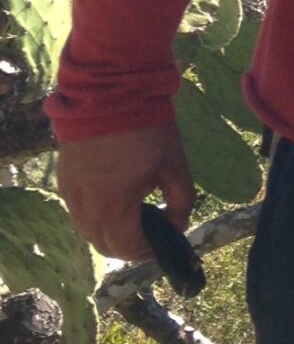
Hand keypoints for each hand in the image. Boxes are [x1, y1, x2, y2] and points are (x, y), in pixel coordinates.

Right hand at [59, 122, 193, 263]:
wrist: (110, 92)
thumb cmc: (148, 128)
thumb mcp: (175, 165)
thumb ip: (181, 201)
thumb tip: (178, 225)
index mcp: (113, 204)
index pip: (126, 247)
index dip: (147, 252)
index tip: (163, 244)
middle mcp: (86, 205)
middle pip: (103, 245)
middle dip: (128, 247)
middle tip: (150, 236)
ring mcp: (70, 192)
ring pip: (86, 231)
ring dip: (109, 234)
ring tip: (133, 219)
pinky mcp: (63, 179)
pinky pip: (77, 212)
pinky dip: (95, 217)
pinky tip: (114, 202)